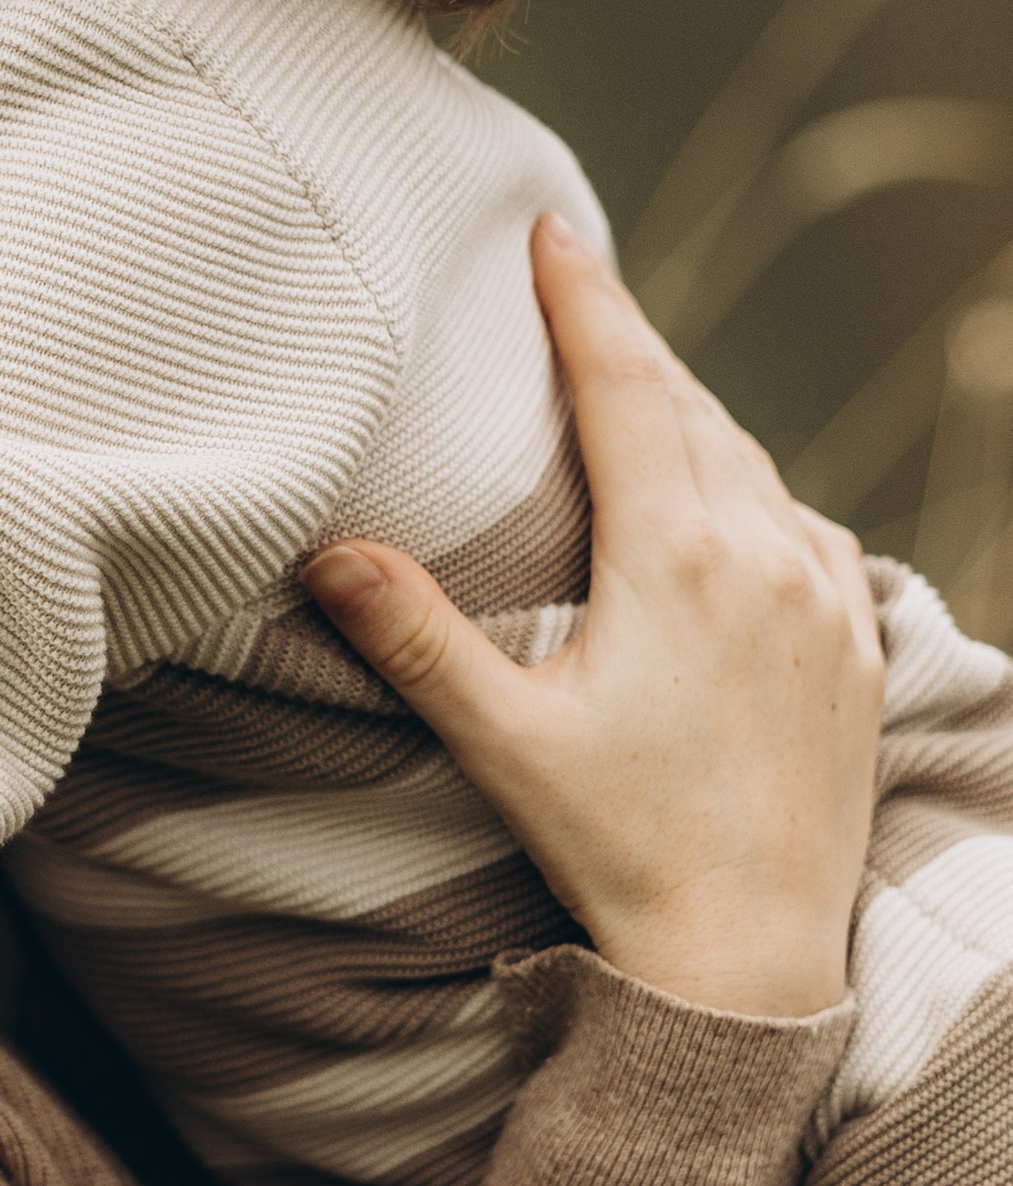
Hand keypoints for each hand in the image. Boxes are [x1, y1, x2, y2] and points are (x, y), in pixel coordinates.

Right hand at [300, 216, 878, 1020]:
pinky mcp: (857, 650)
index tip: (552, 228)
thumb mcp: (502, 738)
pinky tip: (737, 503)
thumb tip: (327, 549)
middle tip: (579, 284)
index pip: (624, 387)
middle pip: (691, 407)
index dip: (583, 298)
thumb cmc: (620, 850)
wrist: (752, 957)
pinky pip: (812, 529)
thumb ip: (415, 635)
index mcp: (674, 556)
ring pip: (755, 462)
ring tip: (642, 383)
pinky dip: (760, 490)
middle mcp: (762, 557)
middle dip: (630, 340)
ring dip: (693, 412)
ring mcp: (823, 602)